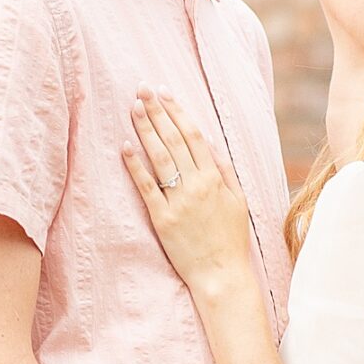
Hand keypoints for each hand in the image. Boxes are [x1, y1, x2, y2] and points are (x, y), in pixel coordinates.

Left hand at [126, 91, 251, 297]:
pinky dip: (136, 166)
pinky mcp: (163, 219)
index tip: (164, 92)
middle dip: (156, 111)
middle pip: (173, 139)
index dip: (177, 111)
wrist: (222, 275)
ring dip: (145, 130)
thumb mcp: (238, 201)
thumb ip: (225, 171)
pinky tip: (125, 147)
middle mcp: (197, 185)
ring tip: (133, 108)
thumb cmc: (231, 240)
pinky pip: (147, 187)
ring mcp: (178, 202)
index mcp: (215, 178)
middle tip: (142, 88)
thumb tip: (210, 144)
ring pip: (159, 157)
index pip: (193, 135)